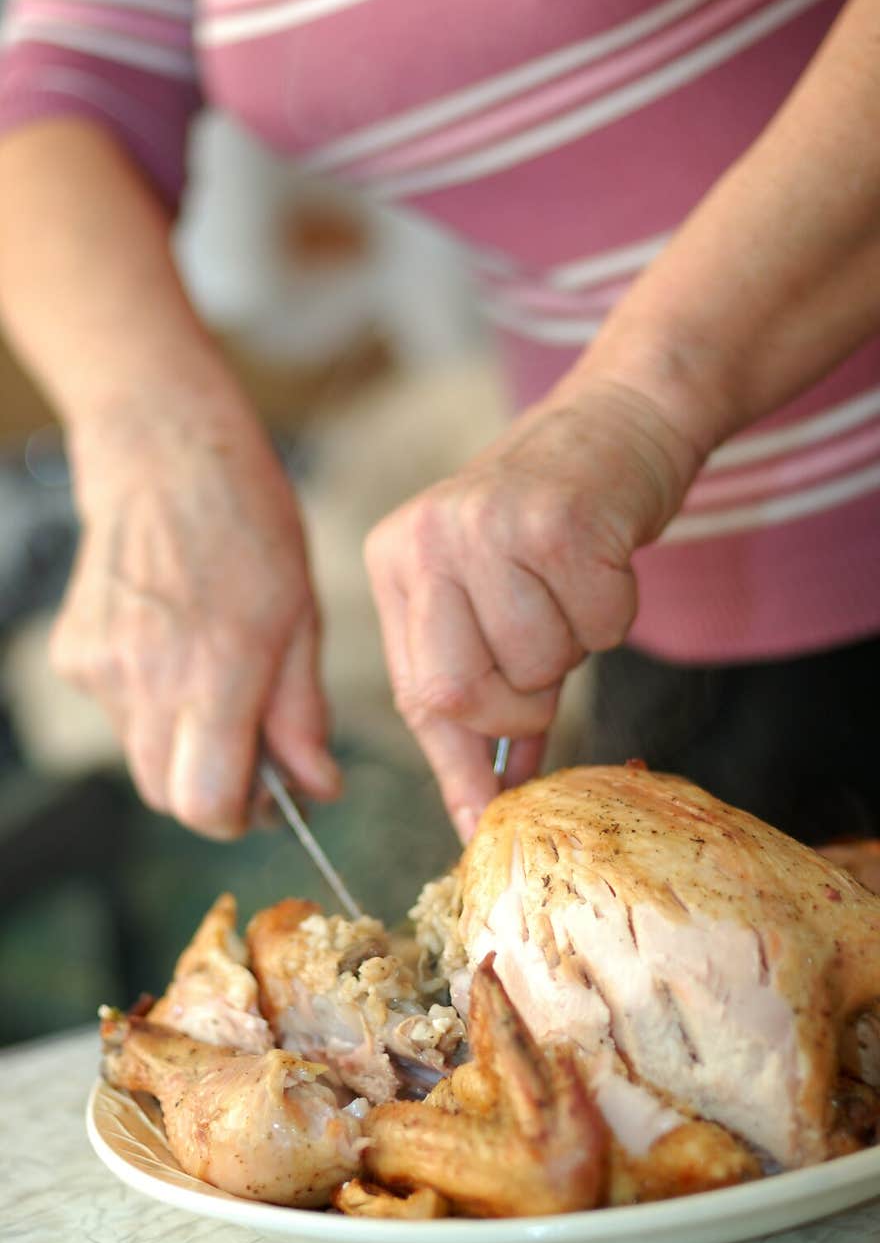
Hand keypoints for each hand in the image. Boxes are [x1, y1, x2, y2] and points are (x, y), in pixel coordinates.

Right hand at [52, 395, 338, 837]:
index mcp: (217, 668)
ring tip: (214, 678)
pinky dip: (151, 706)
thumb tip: (316, 789)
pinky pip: (117, 715)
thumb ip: (303, 713)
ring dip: (183, 745)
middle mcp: (147, 676)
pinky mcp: (73, 655)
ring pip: (141, 758)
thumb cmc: (249, 526)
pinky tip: (175, 650)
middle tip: (252, 743)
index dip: (239, 814)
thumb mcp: (302, 618)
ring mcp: (101, 667)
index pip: (205, 803)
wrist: (165, 457)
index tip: (266, 795)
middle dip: (213, 788)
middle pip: (167, 795)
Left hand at [365, 379, 700, 841]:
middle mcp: (427, 540)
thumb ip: (482, 696)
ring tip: (570, 586)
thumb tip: (482, 808)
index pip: (417, 694)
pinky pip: (599, 626)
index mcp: (396, 561)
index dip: (455, 764)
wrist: (615, 422)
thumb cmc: (549, 526)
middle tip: (548, 665)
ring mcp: (489, 526)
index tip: (480, 820)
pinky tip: (603, 559)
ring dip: (574, 647)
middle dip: (518, 707)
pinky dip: (616, 613)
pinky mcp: (559, 520)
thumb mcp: (490, 600)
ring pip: (536, 664)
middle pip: (458, 694)